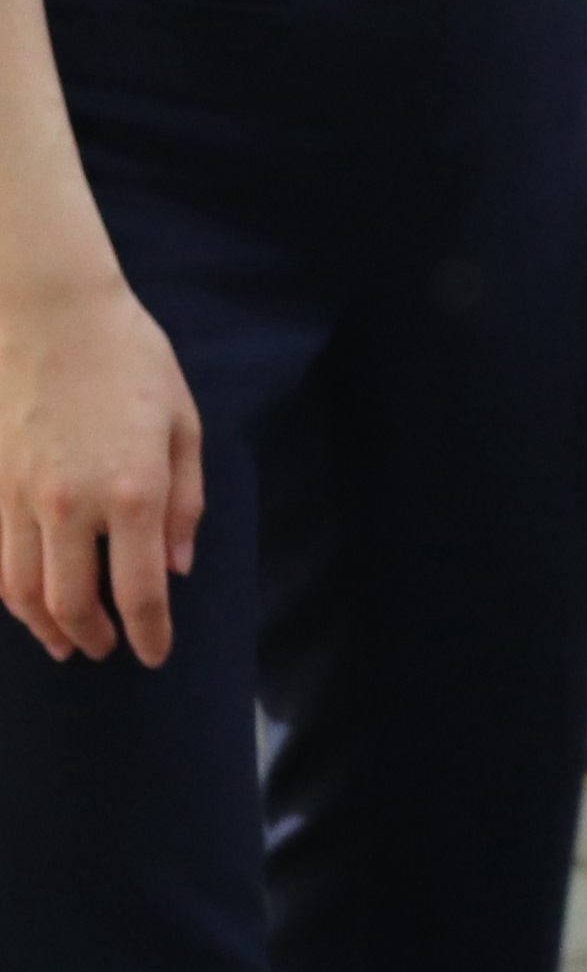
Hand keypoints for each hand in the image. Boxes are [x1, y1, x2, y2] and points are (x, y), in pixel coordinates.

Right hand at [0, 270, 203, 664]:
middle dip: (94, 637)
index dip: (148, 633)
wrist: (52, 316)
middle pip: (72, 603)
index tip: (154, 655)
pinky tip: (30, 601)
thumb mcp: (184, 426)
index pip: (139, 589)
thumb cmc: (132, 362)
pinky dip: (13, 594)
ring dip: (46, 627)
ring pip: (22, 591)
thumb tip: (177, 567)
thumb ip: (184, 503)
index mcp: (133, 491)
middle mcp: (72, 505)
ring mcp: (21, 497)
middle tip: (108, 650)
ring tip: (67, 642)